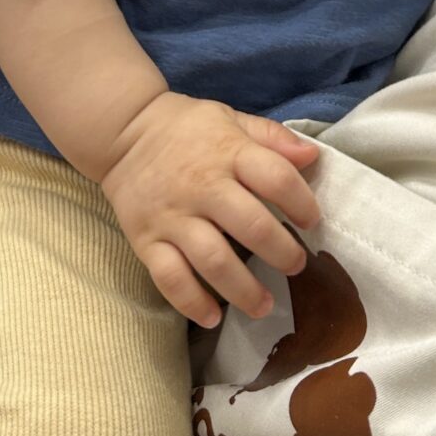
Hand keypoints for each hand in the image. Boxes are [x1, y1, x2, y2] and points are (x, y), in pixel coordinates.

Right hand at [100, 92, 320, 327]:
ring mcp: (173, 217)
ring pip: (213, 261)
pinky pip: (170, 278)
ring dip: (244, 290)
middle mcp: (202, 186)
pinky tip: (212, 316)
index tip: (311, 221)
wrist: (124, 133)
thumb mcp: (231, 119)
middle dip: (281, 253)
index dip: (301, 202)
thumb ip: (272, 137)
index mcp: (228, 152)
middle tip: (294, 266)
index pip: (275, 177)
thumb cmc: (188, 129)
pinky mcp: (146, 240)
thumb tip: (311, 157)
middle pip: (251, 226)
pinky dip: (192, 302)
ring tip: (264, 305)